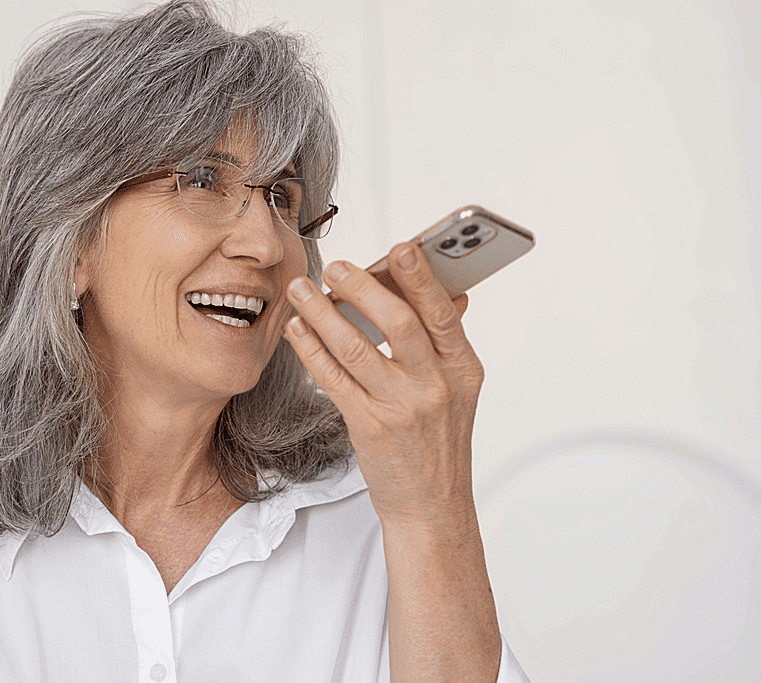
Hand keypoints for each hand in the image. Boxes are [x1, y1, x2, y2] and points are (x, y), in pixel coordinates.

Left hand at [284, 242, 483, 524]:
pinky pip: (333, 378)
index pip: (442, 312)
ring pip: (356, 347)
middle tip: (336, 267)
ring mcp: (401, 407)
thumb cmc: (439, 441)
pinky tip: (297, 329)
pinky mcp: (368, 426)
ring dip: (323, 313)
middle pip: (398, 323)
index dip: (421, 278)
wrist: (431, 505)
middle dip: (363, 288)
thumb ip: (446, 341)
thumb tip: (447, 289)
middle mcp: (435, 385)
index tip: (398, 248)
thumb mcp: (458, 389)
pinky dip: (311, 349)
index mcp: (463, 368)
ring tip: (302, 290)